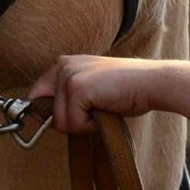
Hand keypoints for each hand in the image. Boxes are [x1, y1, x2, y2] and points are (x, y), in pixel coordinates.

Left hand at [26, 55, 158, 132]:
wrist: (154, 83)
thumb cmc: (127, 90)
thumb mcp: (92, 88)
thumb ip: (70, 98)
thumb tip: (49, 122)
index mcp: (63, 64)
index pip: (36, 95)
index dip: (49, 114)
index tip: (67, 119)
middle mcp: (62, 66)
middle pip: (44, 111)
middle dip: (67, 121)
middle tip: (92, 114)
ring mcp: (68, 76)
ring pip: (60, 122)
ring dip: (82, 125)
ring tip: (103, 109)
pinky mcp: (77, 88)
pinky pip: (74, 124)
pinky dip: (91, 126)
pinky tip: (106, 111)